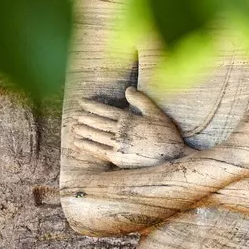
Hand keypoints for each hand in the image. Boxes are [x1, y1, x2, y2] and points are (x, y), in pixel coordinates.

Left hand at [71, 88, 188, 168]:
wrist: (173, 159)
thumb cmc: (167, 136)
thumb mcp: (157, 114)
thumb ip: (141, 100)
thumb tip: (127, 89)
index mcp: (128, 119)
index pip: (104, 110)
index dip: (91, 105)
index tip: (82, 102)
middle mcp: (120, 132)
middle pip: (97, 122)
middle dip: (84, 118)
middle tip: (75, 115)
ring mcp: (118, 145)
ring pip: (95, 136)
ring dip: (83, 130)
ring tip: (74, 127)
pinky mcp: (118, 158)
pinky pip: (98, 151)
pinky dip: (86, 146)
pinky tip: (79, 142)